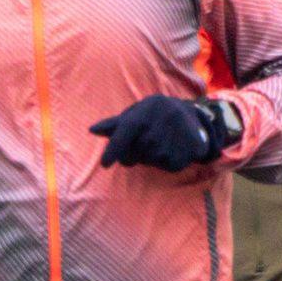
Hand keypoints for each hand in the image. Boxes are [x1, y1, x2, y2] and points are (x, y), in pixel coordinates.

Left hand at [90, 94, 225, 171]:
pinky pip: (166, 167)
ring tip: (161, 142)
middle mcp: (155, 128)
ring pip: (149, 162)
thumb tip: (91, 130)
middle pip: (132, 156)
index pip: (122, 136)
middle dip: (133, 154)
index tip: (104, 165)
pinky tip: (173, 148)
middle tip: (144, 142)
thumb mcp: (136, 114)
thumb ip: (114, 124)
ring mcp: (170, 142)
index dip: (112, 151)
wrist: (190, 114)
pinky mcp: (184, 153)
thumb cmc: (154, 115)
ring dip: (151, 157)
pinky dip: (166, 161)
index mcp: (141, 115)